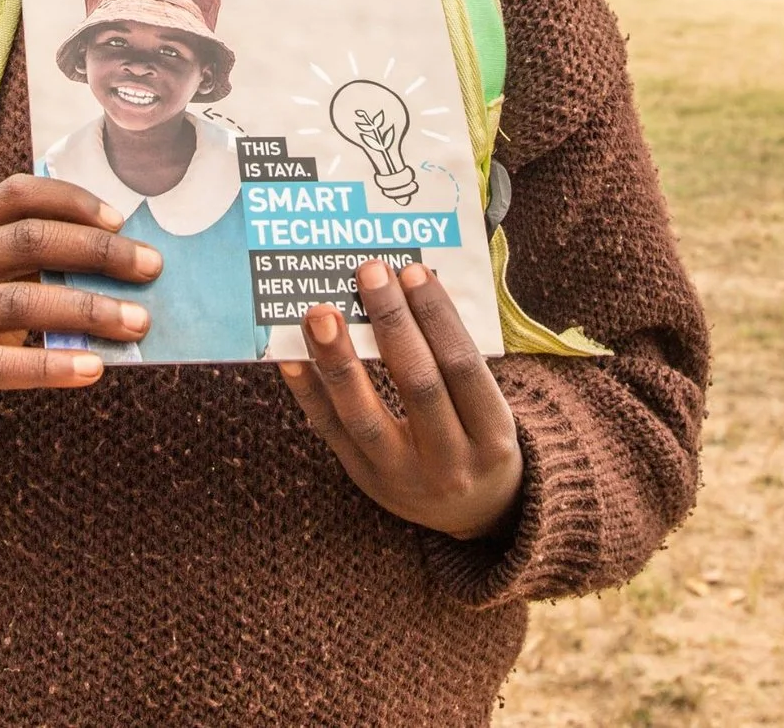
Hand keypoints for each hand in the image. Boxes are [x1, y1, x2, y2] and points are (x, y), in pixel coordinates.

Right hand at [0, 174, 161, 450]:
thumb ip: (35, 267)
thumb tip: (125, 264)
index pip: (16, 195)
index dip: (71, 200)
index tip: (121, 220)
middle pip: (27, 241)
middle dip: (98, 253)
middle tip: (151, 269)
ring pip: (20, 302)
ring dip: (88, 310)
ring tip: (137, 322)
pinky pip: (0, 365)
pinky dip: (52, 366)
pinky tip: (93, 368)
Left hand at [278, 260, 522, 540]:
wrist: (474, 512)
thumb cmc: (478, 435)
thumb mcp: (489, 406)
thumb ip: (455, 357)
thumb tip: (408, 286)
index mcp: (493, 436)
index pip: (463, 368)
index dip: (438, 318)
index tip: (413, 270)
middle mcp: (451, 462)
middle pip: (418, 386)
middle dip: (391, 324)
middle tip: (369, 271)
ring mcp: (403, 477)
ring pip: (365, 416)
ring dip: (339, 360)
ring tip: (319, 313)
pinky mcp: (365, 479)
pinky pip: (331, 432)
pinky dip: (308, 391)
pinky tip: (290, 356)